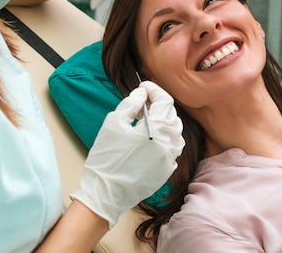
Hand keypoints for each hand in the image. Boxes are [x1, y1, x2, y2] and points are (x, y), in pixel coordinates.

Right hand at [71, 81, 183, 227]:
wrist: (105, 193)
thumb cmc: (106, 158)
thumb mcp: (113, 123)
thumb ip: (130, 104)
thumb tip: (142, 94)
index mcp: (155, 130)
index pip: (165, 101)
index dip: (154, 90)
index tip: (143, 87)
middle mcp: (168, 144)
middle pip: (172, 115)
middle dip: (159, 104)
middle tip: (142, 102)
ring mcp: (169, 159)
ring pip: (176, 132)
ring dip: (164, 121)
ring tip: (147, 120)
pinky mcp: (166, 171)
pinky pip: (173, 149)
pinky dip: (165, 139)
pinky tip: (150, 139)